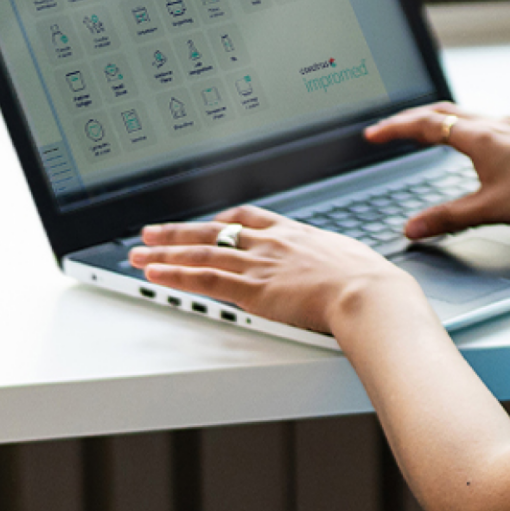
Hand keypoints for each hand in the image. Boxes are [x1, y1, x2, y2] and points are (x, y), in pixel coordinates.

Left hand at [129, 207, 416, 335]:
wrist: (369, 292)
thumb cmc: (371, 282)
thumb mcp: (353, 260)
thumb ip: (336, 264)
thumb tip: (345, 271)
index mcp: (297, 234)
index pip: (251, 218)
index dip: (224, 218)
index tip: (210, 221)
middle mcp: (273, 244)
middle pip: (215, 231)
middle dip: (180, 232)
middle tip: (152, 231)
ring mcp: (260, 265)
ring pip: (201, 252)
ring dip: (165, 252)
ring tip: (138, 252)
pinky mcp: (253, 289)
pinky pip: (204, 278)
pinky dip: (176, 273)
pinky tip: (155, 272)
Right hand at [363, 102, 509, 238]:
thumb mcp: (490, 209)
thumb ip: (448, 219)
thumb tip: (412, 229)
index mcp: (478, 136)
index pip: (426, 124)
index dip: (394, 129)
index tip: (372, 135)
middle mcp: (492, 126)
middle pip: (441, 112)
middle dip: (408, 120)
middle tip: (386, 130)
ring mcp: (508, 129)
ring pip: (462, 114)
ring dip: (435, 119)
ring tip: (419, 130)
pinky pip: (481, 122)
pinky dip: (461, 126)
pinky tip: (470, 139)